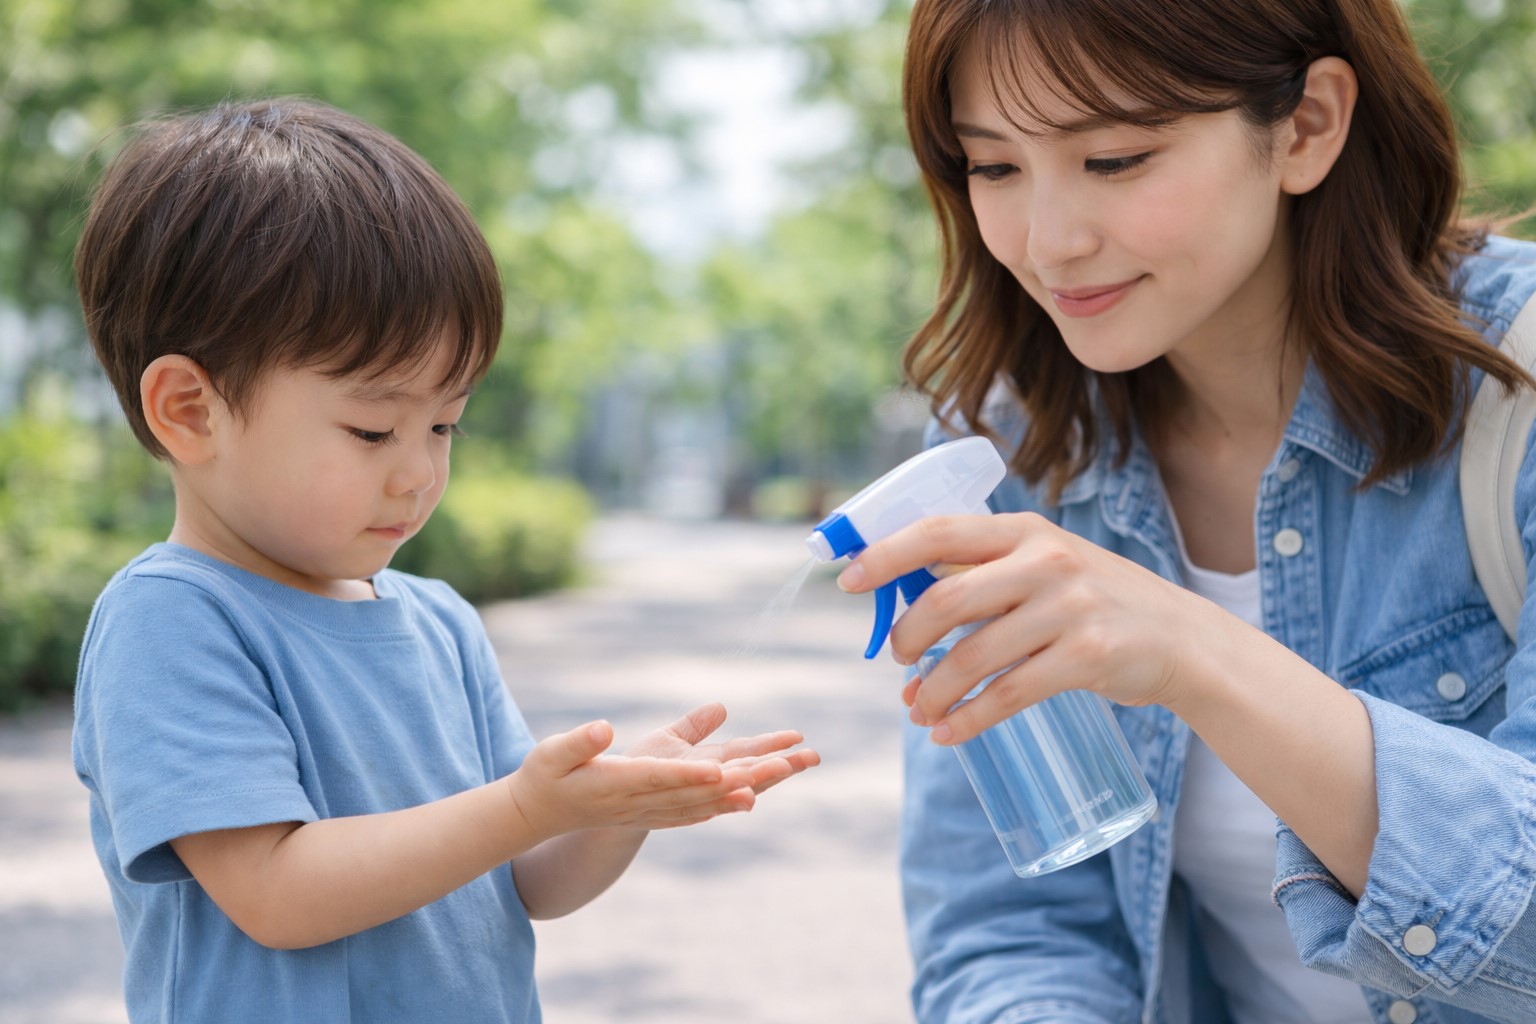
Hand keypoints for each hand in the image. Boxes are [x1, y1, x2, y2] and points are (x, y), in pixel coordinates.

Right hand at [505, 704, 818, 840]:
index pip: (662, 778)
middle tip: (787, 762)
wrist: (540, 815)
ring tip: (787, 769)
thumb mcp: (553, 755)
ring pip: (709, 801)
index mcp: (619, 784)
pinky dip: (727, 803)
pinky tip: (752, 798)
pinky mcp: (655, 813)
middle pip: (701, 791)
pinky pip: (699, 810)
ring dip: (748, 786)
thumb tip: (603, 728)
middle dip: (745, 777)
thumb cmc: (545, 777)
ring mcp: (652, 811)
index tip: (722, 771)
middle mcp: (643, 802)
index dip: (692, 775)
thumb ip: (579, 742)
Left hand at [837, 512, 1225, 744]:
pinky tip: (949, 734)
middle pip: (945, 598)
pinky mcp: (1088, 657)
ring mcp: (1069, 608)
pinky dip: (969, 719)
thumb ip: (985, 574)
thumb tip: (904, 606)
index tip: (847, 581)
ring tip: (918, 709)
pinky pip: (1009, 693)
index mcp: (1024, 531)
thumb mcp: (1045, 566)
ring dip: (932, 689)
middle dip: (907, 635)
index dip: (884, 555)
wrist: (1182, 639)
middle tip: (897, 660)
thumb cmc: (1094, 603)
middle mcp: (1046, 561)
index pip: (937, 532)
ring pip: (971, 654)